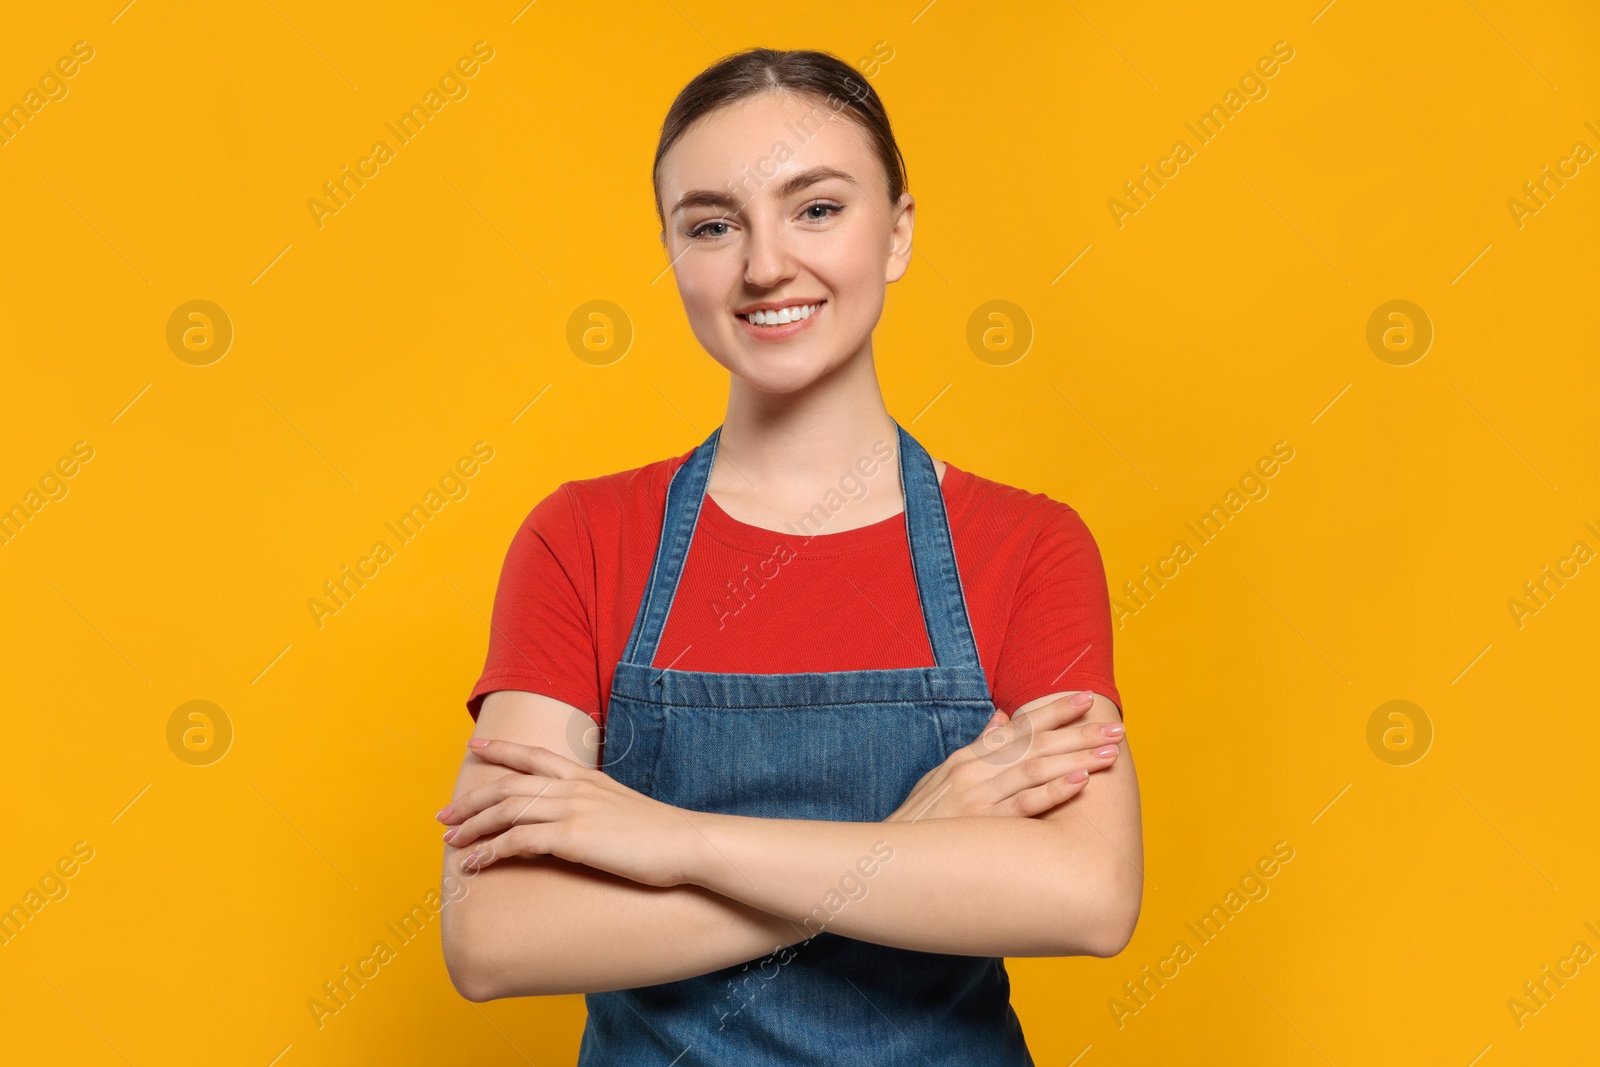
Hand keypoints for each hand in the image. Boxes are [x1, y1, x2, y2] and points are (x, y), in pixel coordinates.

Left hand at [436, 738, 698, 887]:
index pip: (535, 755)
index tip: (476, 745)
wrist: (688, 844)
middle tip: (444, 815)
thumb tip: (580, 823)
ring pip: (505, 811)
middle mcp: (574, 788)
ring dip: (472, 826)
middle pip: (508, 784)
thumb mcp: (624, 811)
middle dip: (472, 799)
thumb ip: (597, 809)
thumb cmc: (662, 835)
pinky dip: (489, 852)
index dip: (502, 749)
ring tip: (450, 842)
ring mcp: (571, 810)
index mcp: (587, 778)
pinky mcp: (571, 838)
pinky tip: (474, 865)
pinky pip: (516, 842)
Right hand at [884, 692, 1122, 820]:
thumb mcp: (941, 776)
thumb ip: (976, 748)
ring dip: (1077, 757)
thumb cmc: (921, 822)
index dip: (1053, 711)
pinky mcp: (983, 826)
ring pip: (1036, 769)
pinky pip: (1025, 805)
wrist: (889, 859)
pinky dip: (1054, 790)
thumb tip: (1002, 718)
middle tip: (1115, 726)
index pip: (1018, 727)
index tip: (1084, 699)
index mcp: (968, 758)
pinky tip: (1081, 780)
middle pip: (1035, 744)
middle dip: (1078, 733)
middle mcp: (975, 771)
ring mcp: (979, 797)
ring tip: (1110, 752)